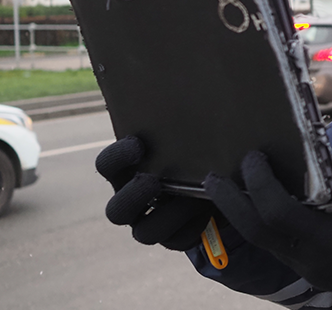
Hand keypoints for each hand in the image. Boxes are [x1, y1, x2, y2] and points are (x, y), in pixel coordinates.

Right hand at [95, 136, 213, 250]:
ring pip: (144, 233)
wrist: (224, 178)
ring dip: (168, 216)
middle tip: (152, 181)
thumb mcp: (187, 137)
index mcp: (128, 172)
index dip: (117, 157)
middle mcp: (133, 201)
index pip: (107, 165)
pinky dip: (193, 226)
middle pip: (116, 211)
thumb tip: (188, 89)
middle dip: (133, 196)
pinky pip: (178, 241)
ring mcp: (151, 223)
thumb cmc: (197, 149)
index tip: (138, 144)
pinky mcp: (175, 239)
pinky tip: (209, 209)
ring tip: (192, 199)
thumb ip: (178, 126)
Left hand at [204, 143, 331, 309]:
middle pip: (256, 233)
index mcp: (327, 241)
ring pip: (263, 243)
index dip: (259, 183)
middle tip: (211, 178)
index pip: (276, 212)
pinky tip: (265, 206)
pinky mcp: (316, 271)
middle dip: (230, 204)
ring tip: (228, 189)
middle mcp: (310, 259)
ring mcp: (311, 269)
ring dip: (242, 215)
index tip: (254, 156)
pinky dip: (263, 224)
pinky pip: (278, 247)